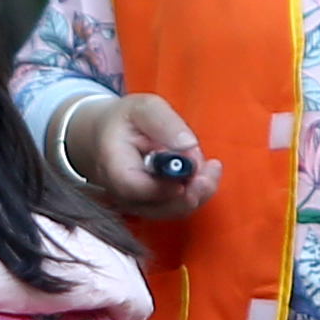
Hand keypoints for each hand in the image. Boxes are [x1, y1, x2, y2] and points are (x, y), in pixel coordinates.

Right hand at [59, 93, 220, 219]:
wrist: (107, 137)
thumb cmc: (125, 120)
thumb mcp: (143, 108)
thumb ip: (164, 122)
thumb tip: (188, 144)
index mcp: (112, 165)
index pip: (132, 186)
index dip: (162, 187)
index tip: (186, 176)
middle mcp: (120, 193)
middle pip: (157, 206)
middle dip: (191, 191)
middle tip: (212, 168)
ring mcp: (135, 205)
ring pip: (171, 211)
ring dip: (198, 192)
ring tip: (211, 167)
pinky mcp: (150, 208)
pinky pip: (175, 209)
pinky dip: (195, 194)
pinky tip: (204, 173)